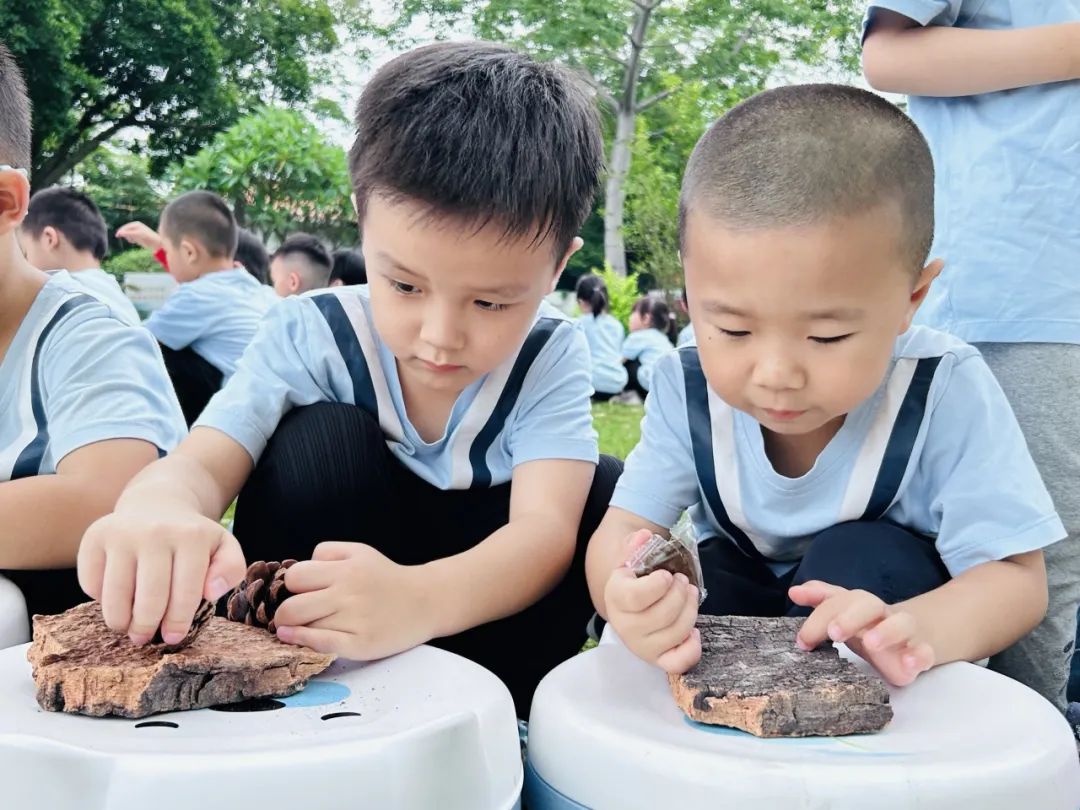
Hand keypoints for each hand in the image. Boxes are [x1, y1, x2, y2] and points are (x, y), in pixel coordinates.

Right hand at [78, 509, 245, 644]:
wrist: (158, 504)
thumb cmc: (191, 538)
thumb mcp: (222, 547)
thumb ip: (230, 569)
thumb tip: (211, 592)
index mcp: (191, 537)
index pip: (186, 591)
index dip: (178, 621)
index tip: (173, 638)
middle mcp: (155, 531)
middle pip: (149, 598)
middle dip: (147, 627)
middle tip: (145, 638)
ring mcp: (122, 533)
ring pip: (115, 595)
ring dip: (120, 621)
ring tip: (127, 627)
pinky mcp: (94, 537)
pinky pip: (91, 583)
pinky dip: (100, 600)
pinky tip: (115, 598)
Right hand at [115, 221, 161, 251]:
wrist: (155, 242)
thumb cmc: (147, 237)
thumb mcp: (137, 234)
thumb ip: (128, 233)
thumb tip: (119, 233)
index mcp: (136, 224)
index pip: (125, 227)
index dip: (121, 231)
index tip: (117, 236)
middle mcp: (136, 227)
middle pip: (126, 230)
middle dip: (125, 235)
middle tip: (129, 240)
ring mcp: (136, 231)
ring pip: (128, 235)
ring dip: (128, 238)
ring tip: (133, 241)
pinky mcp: (138, 237)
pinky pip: (131, 238)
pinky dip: (131, 240)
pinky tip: (134, 242)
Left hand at [273, 542, 435, 659]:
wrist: (426, 601)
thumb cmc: (386, 578)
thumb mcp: (360, 552)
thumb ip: (327, 553)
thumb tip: (296, 574)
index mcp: (347, 568)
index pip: (296, 576)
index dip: (293, 586)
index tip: (302, 593)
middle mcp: (349, 592)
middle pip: (291, 607)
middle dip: (284, 614)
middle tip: (293, 617)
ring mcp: (355, 619)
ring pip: (304, 627)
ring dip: (297, 630)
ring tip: (304, 627)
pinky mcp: (361, 643)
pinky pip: (320, 644)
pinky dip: (302, 642)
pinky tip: (293, 639)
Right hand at [603, 529, 700, 672]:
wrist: (623, 608)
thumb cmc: (630, 583)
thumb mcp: (628, 562)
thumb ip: (634, 546)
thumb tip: (645, 535)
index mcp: (616, 599)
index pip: (638, 597)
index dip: (659, 584)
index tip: (666, 575)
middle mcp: (626, 627)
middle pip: (664, 615)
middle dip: (681, 593)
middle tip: (683, 581)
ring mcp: (642, 646)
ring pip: (677, 633)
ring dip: (691, 610)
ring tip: (690, 595)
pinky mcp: (657, 660)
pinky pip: (679, 662)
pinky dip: (692, 647)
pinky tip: (693, 631)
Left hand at [789, 581, 934, 685]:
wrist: (912, 636)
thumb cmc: (868, 625)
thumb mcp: (843, 613)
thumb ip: (821, 601)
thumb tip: (793, 592)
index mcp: (858, 604)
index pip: (838, 598)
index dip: (818, 604)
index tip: (798, 614)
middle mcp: (880, 613)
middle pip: (868, 605)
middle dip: (849, 616)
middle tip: (833, 633)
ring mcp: (904, 632)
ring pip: (901, 624)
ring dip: (886, 631)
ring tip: (870, 643)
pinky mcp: (920, 652)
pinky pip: (925, 651)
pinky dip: (919, 655)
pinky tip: (909, 663)